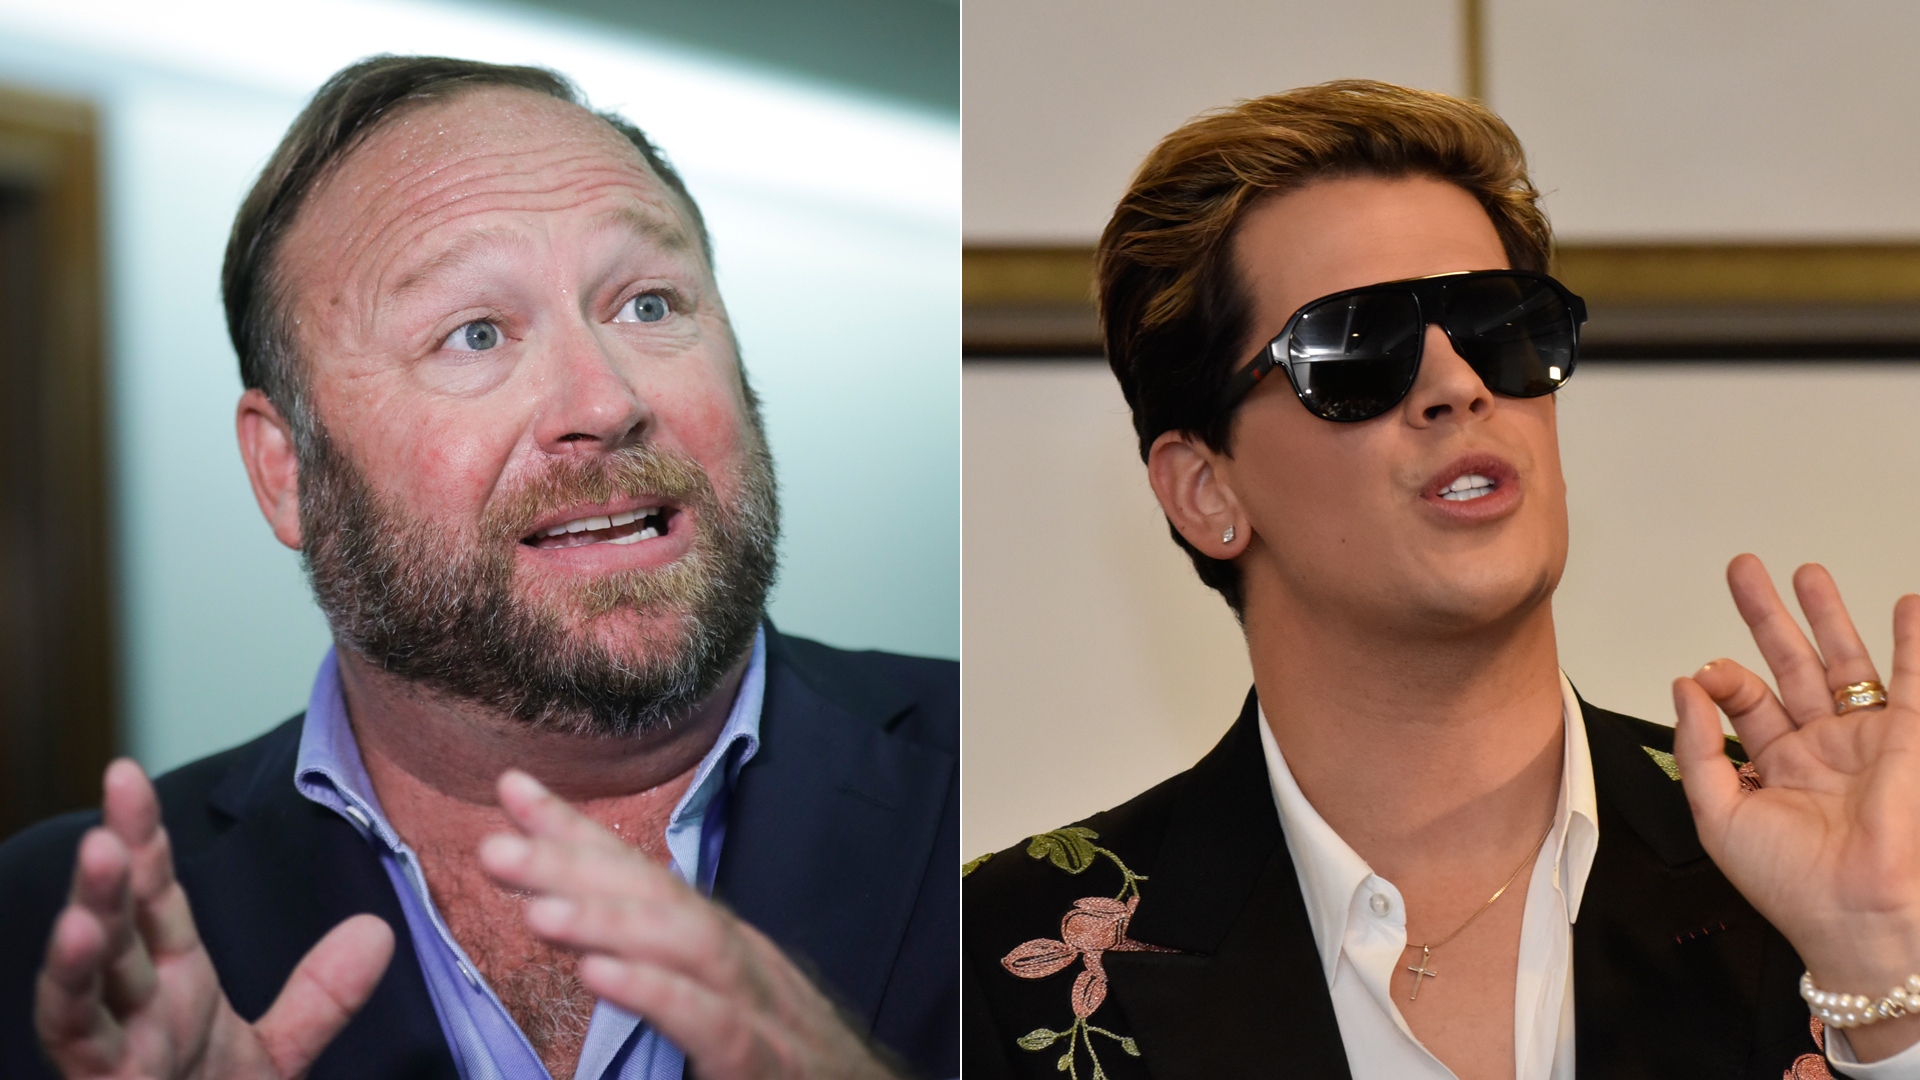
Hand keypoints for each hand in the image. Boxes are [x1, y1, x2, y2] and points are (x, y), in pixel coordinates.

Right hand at [34, 759, 394, 1078]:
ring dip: (88, 914)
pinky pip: (77, 1035)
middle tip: (120, 781)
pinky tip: (74, 938)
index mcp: (170, 989)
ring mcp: (108, 1053)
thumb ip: (319, 998)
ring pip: (87, 975)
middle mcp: (132, 1012)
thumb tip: (377, 930)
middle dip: (116, 856)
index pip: (157, 902)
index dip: (147, 842)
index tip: (130, 778)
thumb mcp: (274, 1058)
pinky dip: (70, 989)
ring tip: (98, 853)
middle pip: (119, 922)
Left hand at [479, 770, 898, 1079]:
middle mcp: (742, 965)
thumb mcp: (716, 1022)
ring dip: (611, 920)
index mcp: (720, 953)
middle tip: (496, 844)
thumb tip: (593, 953)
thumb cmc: (788, 1071)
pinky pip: (713, 1021)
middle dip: (578, 864)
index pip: (645, 878)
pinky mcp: (767, 1062)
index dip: (580, 833)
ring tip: (536, 911)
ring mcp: (762, 1009)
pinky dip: (657, 992)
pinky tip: (600, 974)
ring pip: (688, 945)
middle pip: (660, 897)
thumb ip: (661, 983)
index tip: (515, 790)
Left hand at [1673, 555, 1919, 1061]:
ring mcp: (1863, 740)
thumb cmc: (1788, 883)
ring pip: (1842, 663)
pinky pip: (1913, 682)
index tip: (1707, 675)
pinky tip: (1907, 605)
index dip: (1721, 678)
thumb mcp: (1717, 814)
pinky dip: (1912, 642)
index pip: (1743, 700)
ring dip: (1826, 615)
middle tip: (1744, 569)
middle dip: (1767, 616)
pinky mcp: (1905, 741)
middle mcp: (1817, 747)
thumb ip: (1696, 746)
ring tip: (1806, 572)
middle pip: (1789, 664)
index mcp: (1772, 765)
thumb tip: (1683, 684)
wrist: (1854, 916)